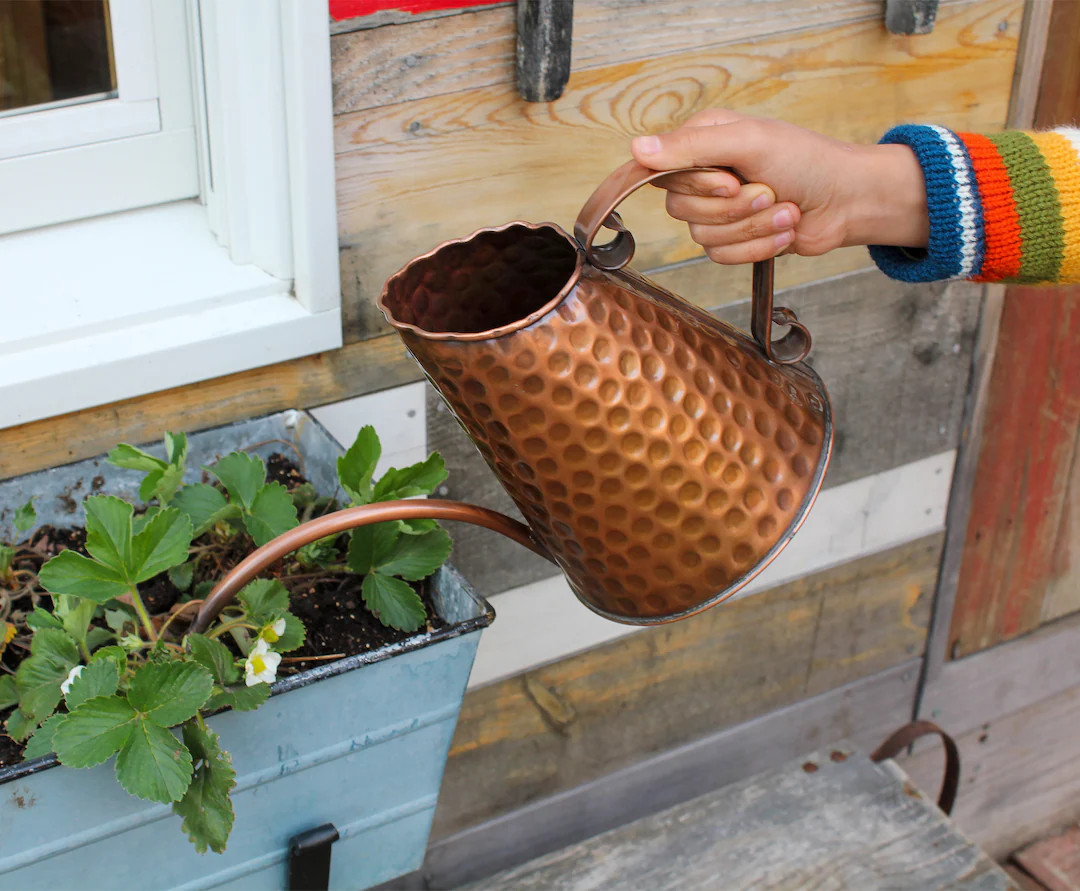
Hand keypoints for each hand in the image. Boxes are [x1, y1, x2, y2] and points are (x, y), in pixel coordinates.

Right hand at [631, 109, 928, 264]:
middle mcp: (704, 176)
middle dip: (734, 208)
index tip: (731, 179)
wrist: (847, 201)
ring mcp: (718, 211)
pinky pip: (722, 256)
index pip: (663, 172)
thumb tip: (636, 149)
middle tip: (769, 190)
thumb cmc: (806, 161)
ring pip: (703, 237)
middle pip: (681, 210)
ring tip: (785, 210)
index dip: (696, 185)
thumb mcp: (748, 141)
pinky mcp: (733, 241)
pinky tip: (783, 231)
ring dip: (753, 227)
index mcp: (703, 142)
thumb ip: (691, 146)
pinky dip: (758, 246)